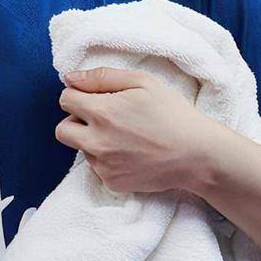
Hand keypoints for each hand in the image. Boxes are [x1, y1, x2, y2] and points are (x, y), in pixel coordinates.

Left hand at [54, 66, 221, 194]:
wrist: (198, 155)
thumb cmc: (173, 113)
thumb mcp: (143, 82)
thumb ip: (101, 77)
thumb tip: (69, 79)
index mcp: (102, 113)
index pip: (65, 100)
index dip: (78, 95)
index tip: (94, 97)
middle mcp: (97, 142)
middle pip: (62, 129)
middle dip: (76, 120)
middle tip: (102, 117)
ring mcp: (103, 166)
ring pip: (81, 148)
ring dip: (93, 140)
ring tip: (124, 136)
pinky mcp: (112, 183)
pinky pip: (96, 167)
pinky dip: (107, 159)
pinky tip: (130, 153)